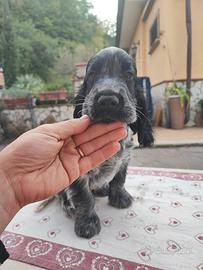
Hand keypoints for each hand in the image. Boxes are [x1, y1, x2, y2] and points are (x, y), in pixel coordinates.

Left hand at [0, 116, 126, 207]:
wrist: (15, 177)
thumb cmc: (26, 151)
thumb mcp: (48, 132)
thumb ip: (69, 127)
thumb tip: (86, 119)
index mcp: (59, 134)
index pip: (82, 127)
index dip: (96, 122)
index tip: (109, 116)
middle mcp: (67, 146)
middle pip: (90, 136)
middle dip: (106, 130)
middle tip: (122, 124)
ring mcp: (71, 159)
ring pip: (94, 148)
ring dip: (108, 140)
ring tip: (123, 132)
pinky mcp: (74, 172)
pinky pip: (91, 161)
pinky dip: (103, 154)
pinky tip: (114, 146)